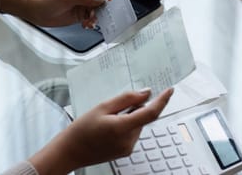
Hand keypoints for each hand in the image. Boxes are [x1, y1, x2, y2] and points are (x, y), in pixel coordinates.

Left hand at [0, 0, 108, 27]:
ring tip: (90, 21)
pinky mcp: (82, 13)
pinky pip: (92, 17)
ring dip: (97, 16)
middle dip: (101, 7)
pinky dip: (92, 22)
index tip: (103, 1)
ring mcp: (84, 2)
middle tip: (98, 13)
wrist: (37, 12)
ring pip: (99, 9)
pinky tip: (86, 24)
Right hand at [28, 87, 173, 174]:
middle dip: (135, 108)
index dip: (162, 100)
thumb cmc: (82, 129)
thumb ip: (126, 99)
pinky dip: (126, 126)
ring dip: (129, 117)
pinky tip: (109, 127)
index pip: (151, 113)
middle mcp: (129, 141)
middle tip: (115, 106)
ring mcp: (128, 148)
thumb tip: (146, 94)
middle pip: (143, 117)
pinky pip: (132, 133)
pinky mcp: (126, 152)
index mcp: (123, 128)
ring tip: (107, 119)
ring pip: (138, 125)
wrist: (71, 151)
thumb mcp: (103, 107)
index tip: (169, 90)